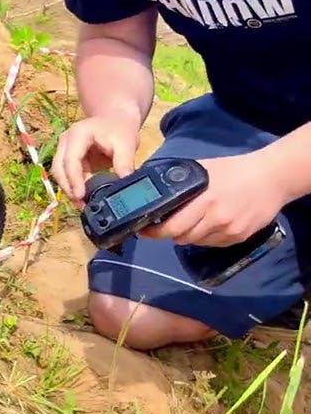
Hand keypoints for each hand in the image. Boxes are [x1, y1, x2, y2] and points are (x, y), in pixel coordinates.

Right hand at [51, 113, 141, 206]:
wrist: (115, 119)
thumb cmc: (120, 129)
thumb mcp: (126, 143)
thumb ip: (124, 162)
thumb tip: (125, 183)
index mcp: (78, 134)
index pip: (70, 159)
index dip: (74, 179)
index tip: (81, 196)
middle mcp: (66, 141)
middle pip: (59, 168)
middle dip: (68, 187)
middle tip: (81, 205)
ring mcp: (64, 150)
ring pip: (59, 173)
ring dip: (69, 189)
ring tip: (83, 204)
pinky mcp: (68, 159)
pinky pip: (66, 175)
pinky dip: (73, 187)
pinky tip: (84, 197)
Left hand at [140, 153, 285, 246]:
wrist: (271, 178)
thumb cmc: (234, 170)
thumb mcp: (203, 170)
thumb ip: (181, 181)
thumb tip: (156, 189)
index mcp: (204, 200)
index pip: (172, 226)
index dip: (154, 231)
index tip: (143, 229)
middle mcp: (216, 219)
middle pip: (182, 237)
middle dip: (167, 234)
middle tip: (160, 228)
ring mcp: (229, 230)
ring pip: (196, 242)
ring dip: (186, 236)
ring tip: (187, 222)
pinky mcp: (239, 237)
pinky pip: (213, 243)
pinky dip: (204, 238)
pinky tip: (206, 225)